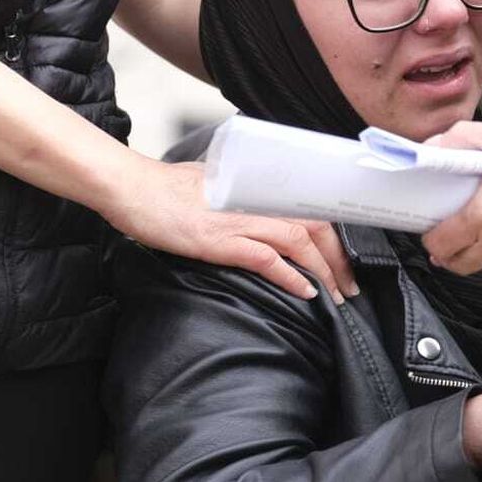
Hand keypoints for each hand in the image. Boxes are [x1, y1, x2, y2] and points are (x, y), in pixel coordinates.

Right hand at [99, 160, 359, 302]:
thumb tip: (256, 212)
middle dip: (340, 257)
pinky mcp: (220, 240)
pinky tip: (306, 292)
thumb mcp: (211, 186)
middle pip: (315, 224)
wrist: (130, 188)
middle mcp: (253, 201)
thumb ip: (238, 197)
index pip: (308, 206)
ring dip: (325, 270)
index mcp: (254, 189)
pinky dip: (292, 276)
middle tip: (351, 285)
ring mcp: (238, 220)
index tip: (347, 258)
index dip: (335, 233)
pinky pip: (268, 259)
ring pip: (300, 241)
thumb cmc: (165, 190)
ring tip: (337, 295)